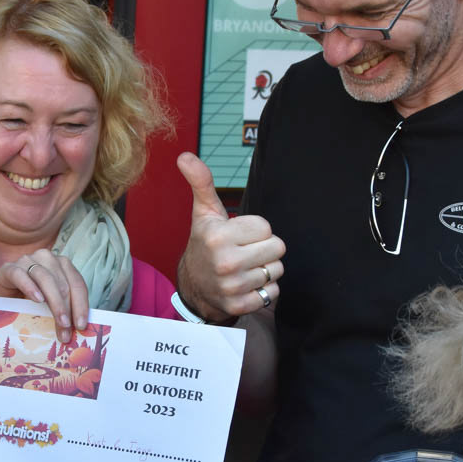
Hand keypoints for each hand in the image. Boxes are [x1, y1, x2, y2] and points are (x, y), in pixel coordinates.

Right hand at [0, 249, 88, 343]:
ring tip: (59, 322)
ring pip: (46, 279)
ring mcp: (27, 261)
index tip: (82, 326)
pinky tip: (37, 300)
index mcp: (61, 265)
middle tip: (67, 331)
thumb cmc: (25, 303)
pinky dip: (30, 287)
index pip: (77, 283)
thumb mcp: (49, 307)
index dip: (81, 304)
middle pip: (63, 283)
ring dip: (55, 303)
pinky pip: (21, 275)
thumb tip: (80, 328)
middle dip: (67, 309)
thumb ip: (64, 311)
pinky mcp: (8, 268)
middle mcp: (46, 258)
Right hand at [176, 153, 284, 321]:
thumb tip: (185, 156)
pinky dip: (264, 289)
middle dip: (264, 248)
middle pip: (278, 248)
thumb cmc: (205, 243)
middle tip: (244, 251)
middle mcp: (225, 262)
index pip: (266, 227)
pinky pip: (273, 292)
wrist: (194, 285)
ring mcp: (233, 286)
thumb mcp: (204, 212)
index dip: (255, 230)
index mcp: (218, 236)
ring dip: (264, 269)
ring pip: (277, 270)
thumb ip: (201, 182)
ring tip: (244, 268)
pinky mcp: (240, 305)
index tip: (237, 236)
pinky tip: (246, 284)